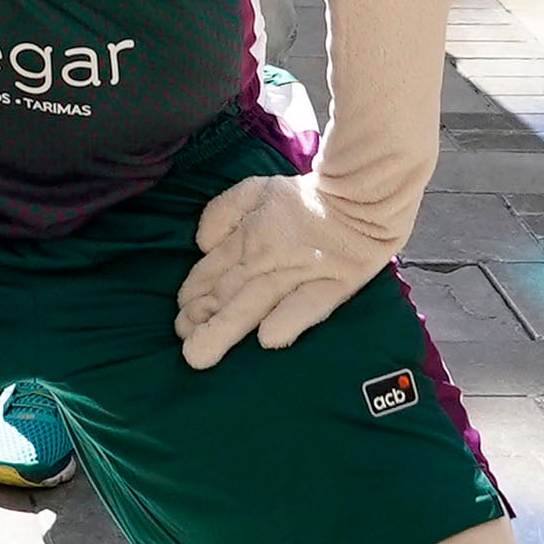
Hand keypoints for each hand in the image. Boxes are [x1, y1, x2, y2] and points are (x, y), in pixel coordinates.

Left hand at [175, 170, 395, 367]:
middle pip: (228, 291)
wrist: (362, 194)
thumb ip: (223, 212)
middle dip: (201, 319)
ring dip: (226, 327)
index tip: (181, 315)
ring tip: (201, 354)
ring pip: (257, 301)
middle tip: (185, 346)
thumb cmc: (305, 197)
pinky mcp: (334, 285)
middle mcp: (269, 257)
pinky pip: (310, 305)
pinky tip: (268, 340)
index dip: (193, 293)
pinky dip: (290, 319)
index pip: (212, 269)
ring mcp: (302, 272)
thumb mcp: (256, 189)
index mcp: (249, 236)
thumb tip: (203, 245)